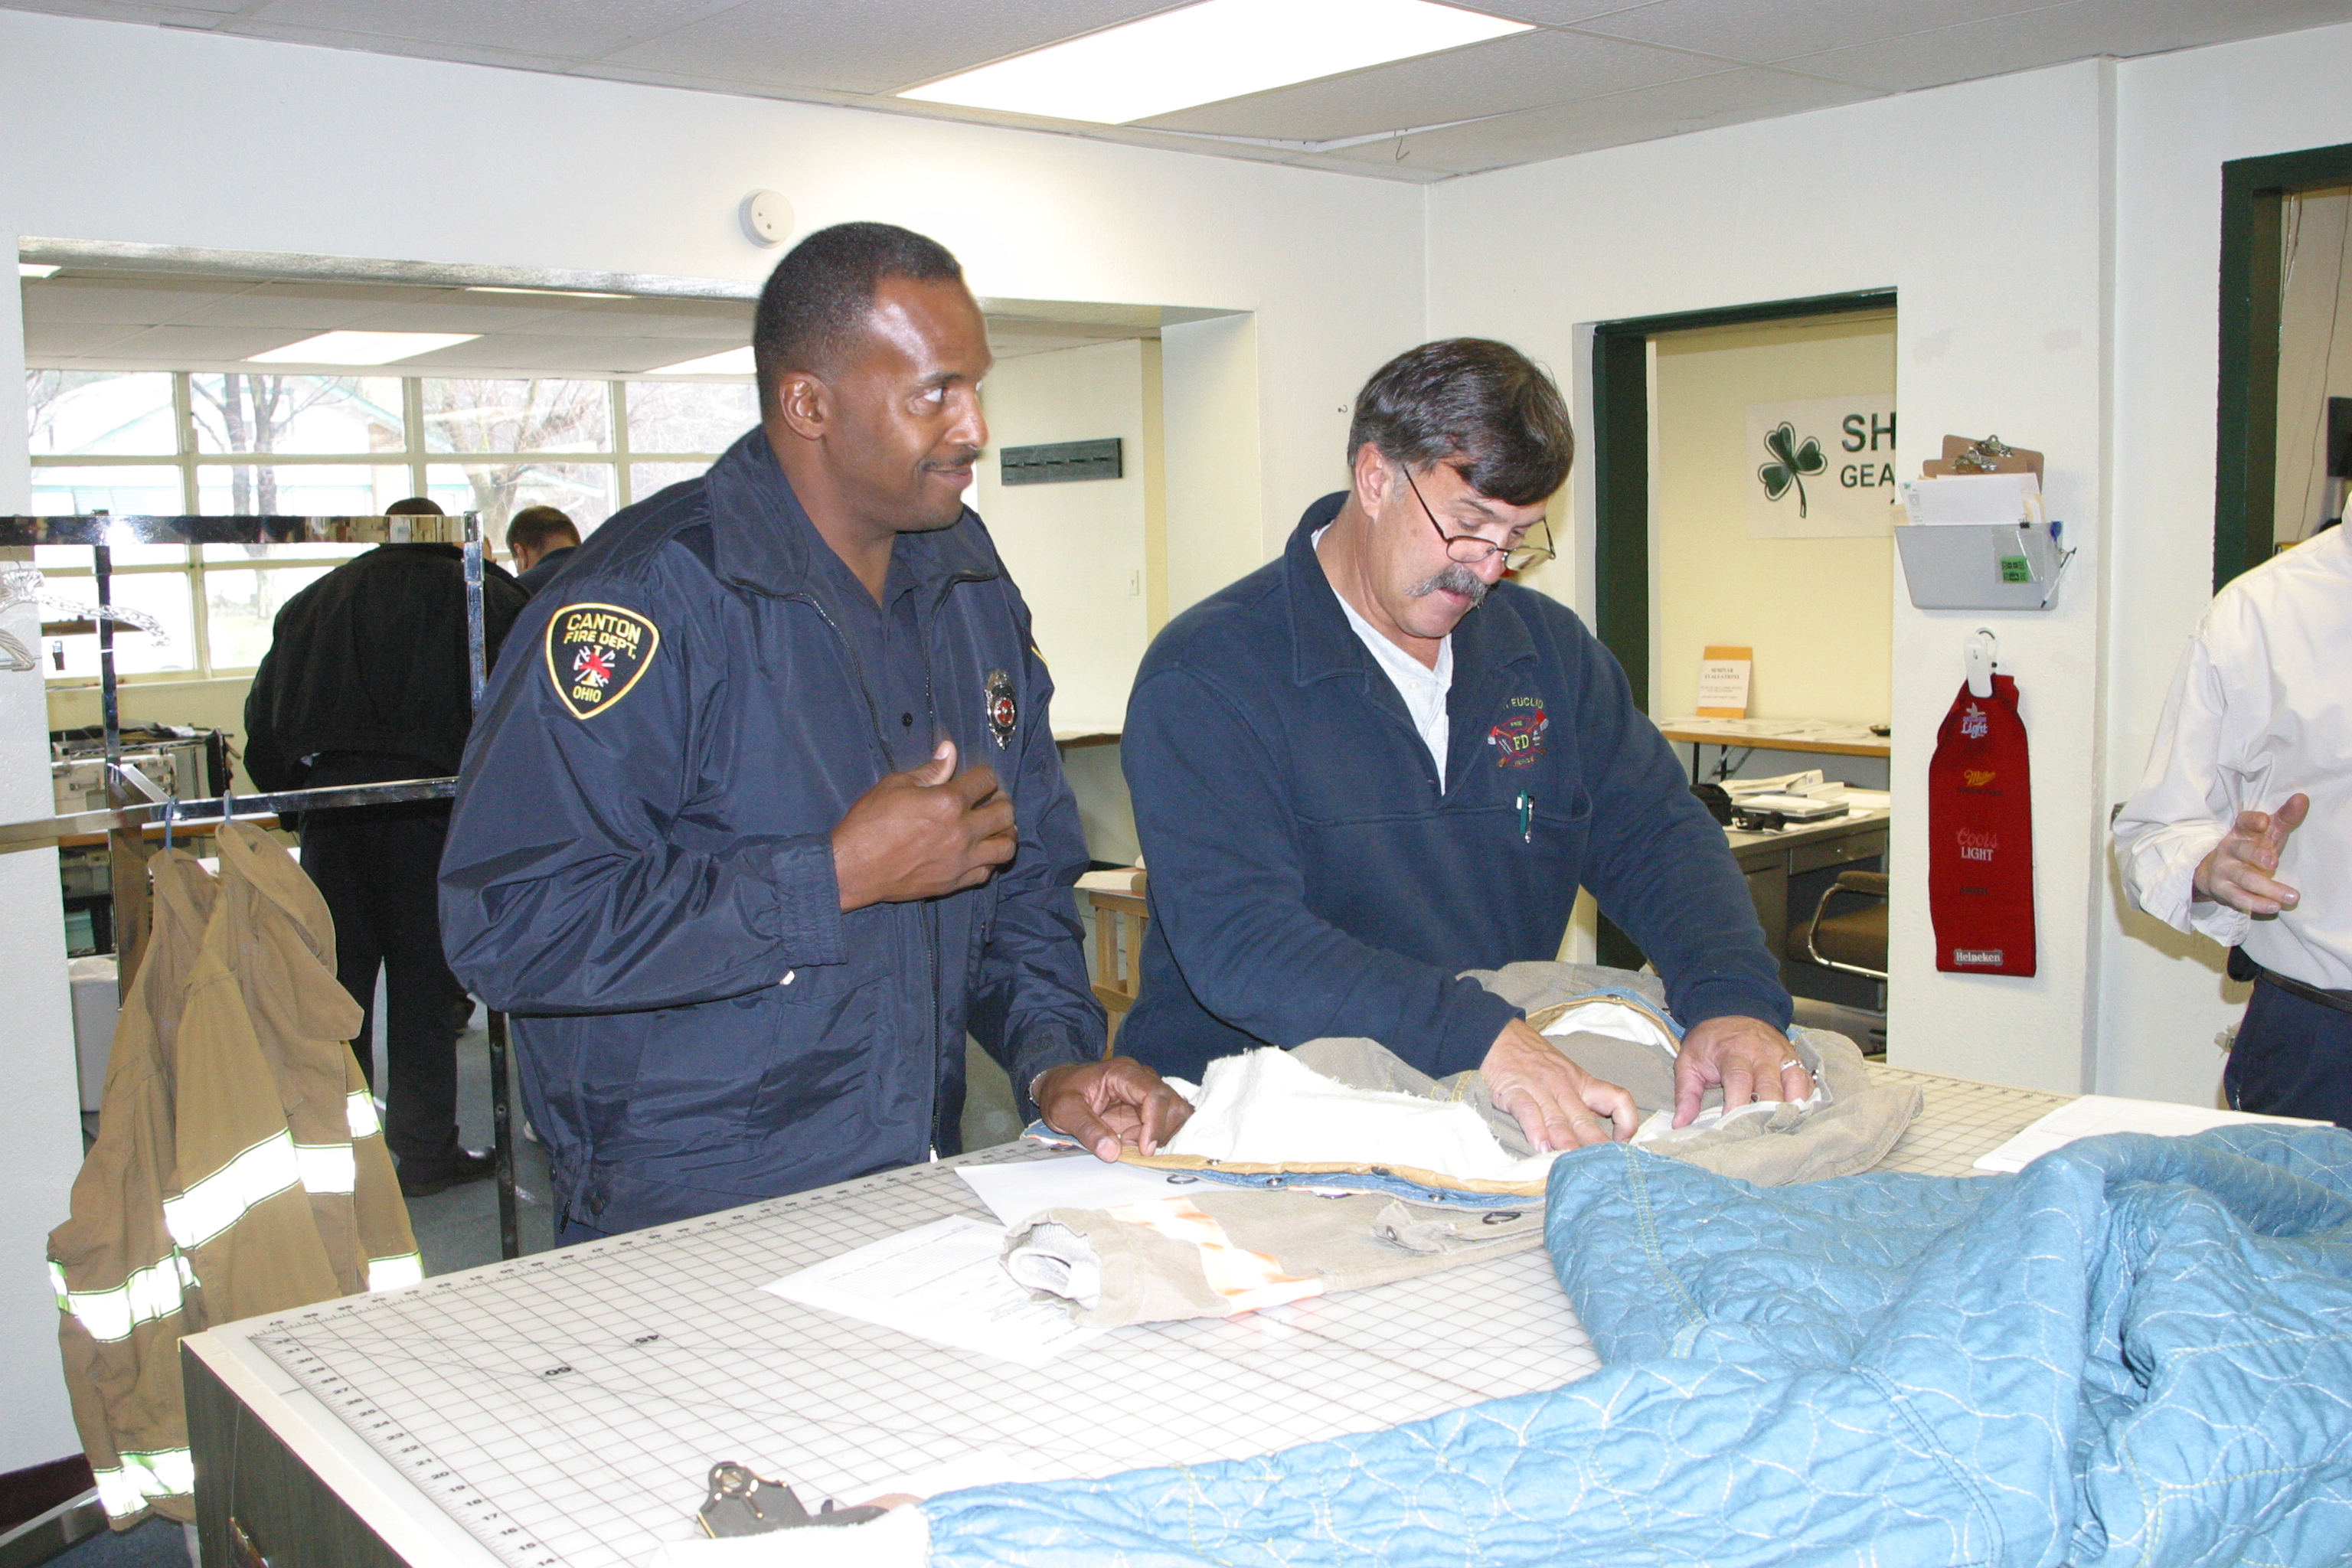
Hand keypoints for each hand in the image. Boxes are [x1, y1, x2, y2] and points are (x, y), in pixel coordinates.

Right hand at [831, 740, 1016, 910]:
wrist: (854, 868)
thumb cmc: (869, 824)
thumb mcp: (895, 785)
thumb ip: (930, 770)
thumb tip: (949, 750)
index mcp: (948, 802)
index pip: (986, 780)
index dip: (984, 775)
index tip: (979, 777)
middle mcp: (962, 831)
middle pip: (1004, 812)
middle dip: (1001, 801)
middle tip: (992, 800)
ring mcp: (962, 860)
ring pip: (1006, 846)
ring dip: (1005, 832)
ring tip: (995, 827)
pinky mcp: (955, 882)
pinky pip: (988, 871)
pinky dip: (990, 860)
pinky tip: (980, 852)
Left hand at [1034, 1057, 1193, 1160]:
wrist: (1058, 1087)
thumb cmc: (1060, 1093)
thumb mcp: (1063, 1110)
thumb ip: (1086, 1129)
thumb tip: (1113, 1153)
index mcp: (1122, 1073)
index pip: (1154, 1093)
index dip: (1156, 1122)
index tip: (1145, 1149)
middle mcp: (1141, 1079)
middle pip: (1173, 1103)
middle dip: (1159, 1131)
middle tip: (1131, 1144)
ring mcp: (1146, 1094)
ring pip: (1176, 1114)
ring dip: (1160, 1135)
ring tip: (1129, 1141)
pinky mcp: (1146, 1109)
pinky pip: (1167, 1123)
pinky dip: (1159, 1137)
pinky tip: (1137, 1143)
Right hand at [1481, 1017, 1635, 1150]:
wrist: (1498, 1034)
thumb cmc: (1534, 1058)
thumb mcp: (1566, 1074)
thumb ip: (1581, 1101)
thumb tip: (1598, 1134)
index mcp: (1583, 1083)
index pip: (1618, 1098)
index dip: (1627, 1121)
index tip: (1624, 1143)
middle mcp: (1565, 1087)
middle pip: (1586, 1118)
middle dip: (1596, 1144)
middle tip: (1604, 1166)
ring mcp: (1540, 1089)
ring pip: (1558, 1119)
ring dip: (1567, 1142)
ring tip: (1572, 1162)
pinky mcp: (1514, 1090)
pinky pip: (1528, 1111)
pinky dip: (1535, 1129)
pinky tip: (1539, 1146)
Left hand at [1674, 1015, 1811, 1128]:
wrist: (1732, 1010)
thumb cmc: (1709, 1042)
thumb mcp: (1688, 1062)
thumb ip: (1685, 1094)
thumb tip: (1681, 1124)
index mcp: (1732, 1052)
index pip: (1739, 1080)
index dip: (1737, 1106)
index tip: (1731, 1128)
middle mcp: (1761, 1053)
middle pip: (1770, 1087)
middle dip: (1766, 1113)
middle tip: (1759, 1136)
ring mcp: (1781, 1055)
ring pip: (1794, 1083)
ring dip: (1790, 1108)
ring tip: (1781, 1129)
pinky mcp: (1794, 1059)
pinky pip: (1805, 1080)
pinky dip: (1804, 1099)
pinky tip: (1796, 1116)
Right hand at [2193, 794, 2308, 916]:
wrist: (2213, 872)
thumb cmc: (2249, 848)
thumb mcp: (2267, 833)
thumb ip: (2286, 817)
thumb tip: (2303, 798)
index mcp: (2240, 832)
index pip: (2243, 823)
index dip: (2252, 821)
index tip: (2265, 821)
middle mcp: (2229, 850)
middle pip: (2241, 851)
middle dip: (2255, 855)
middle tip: (2273, 862)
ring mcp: (2224, 871)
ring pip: (2244, 878)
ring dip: (2267, 888)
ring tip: (2293, 896)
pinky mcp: (2223, 890)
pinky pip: (2240, 898)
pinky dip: (2257, 904)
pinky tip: (2274, 907)